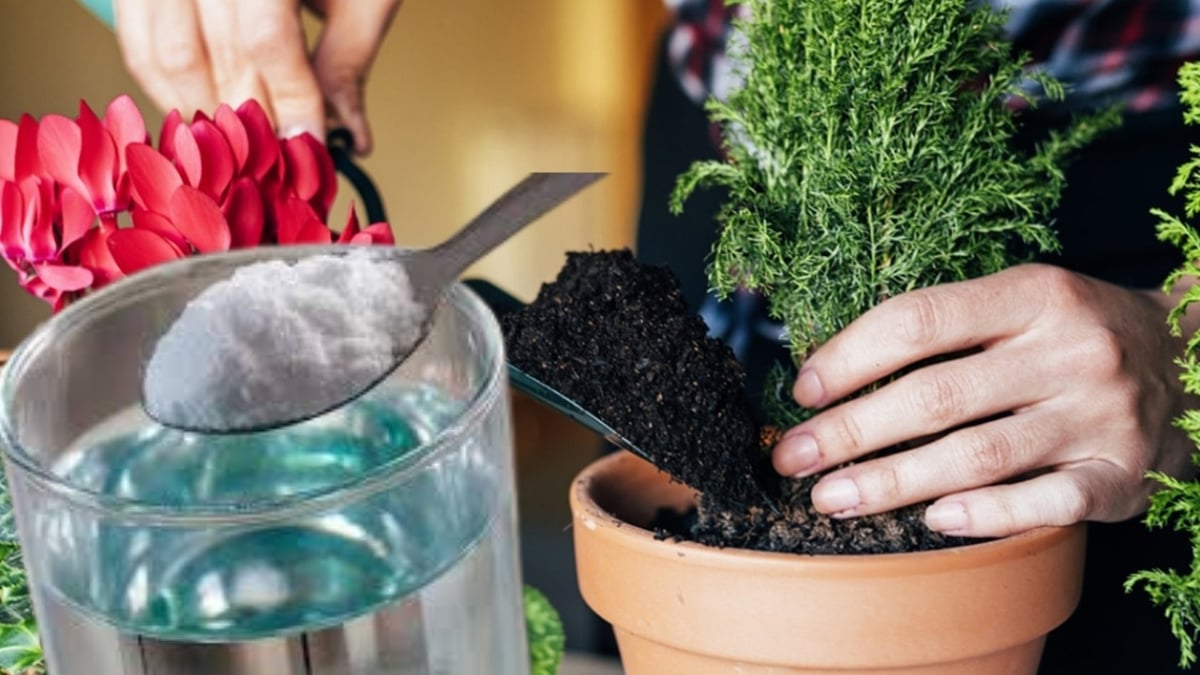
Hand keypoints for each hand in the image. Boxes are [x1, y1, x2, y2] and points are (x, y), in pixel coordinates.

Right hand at [112, 0, 400, 153]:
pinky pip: (135, 37)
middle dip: (247, 121)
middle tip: (275, 163)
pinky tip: (202, 111)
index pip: (265, 40)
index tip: (307, 151)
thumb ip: (348, 60)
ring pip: (161, 53)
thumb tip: (349, 139)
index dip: (287, 105)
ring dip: (201, 111)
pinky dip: (165, 83)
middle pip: (211, 55)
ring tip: (238, 147)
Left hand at [772, 263, 1197, 537]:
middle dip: (850, 432)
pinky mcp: (1121, 474)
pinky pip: (1044, 503)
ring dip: (893, 483)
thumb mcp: (1020, 304)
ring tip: (832, 500)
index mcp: (1034, 295)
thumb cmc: (1073, 334)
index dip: (850, 357)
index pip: (920, 321)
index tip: (801, 391)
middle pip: (937, 395)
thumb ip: (943, 327)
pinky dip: (985, 514)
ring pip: (977, 456)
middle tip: (793, 458)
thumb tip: (830, 371)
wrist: (1193, 362)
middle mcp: (1070, 352)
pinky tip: (932, 522)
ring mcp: (1099, 416)